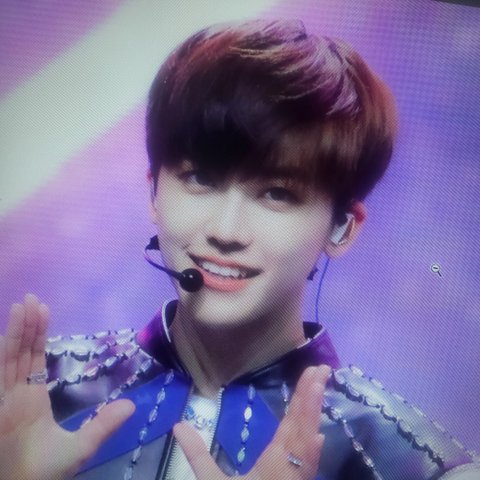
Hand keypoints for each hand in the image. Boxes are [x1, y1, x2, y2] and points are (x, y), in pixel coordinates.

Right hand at [0, 294, 134, 479]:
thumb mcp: (82, 445)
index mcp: (32, 400)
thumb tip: (132, 406)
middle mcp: (16, 394)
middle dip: (25, 326)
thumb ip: (104, 424)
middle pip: (20, 352)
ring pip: (10, 356)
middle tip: (32, 299)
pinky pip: (2, 370)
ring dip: (16, 330)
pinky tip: (11, 329)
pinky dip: (5, 348)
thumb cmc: (46, 473)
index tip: (43, 311)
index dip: (37, 336)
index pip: (33, 360)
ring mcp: (5, 397)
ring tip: (23, 303)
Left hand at [174, 364, 329, 479]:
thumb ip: (196, 452)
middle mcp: (286, 464)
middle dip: (312, 396)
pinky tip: (316, 437)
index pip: (291, 421)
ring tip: (319, 386)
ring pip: (303, 443)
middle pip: (301, 424)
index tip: (311, 372)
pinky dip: (310, 456)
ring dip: (312, 415)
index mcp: (275, 457)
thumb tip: (178, 426)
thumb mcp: (209, 477)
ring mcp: (289, 478)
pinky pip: (302, 473)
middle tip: (322, 367)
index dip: (302, 396)